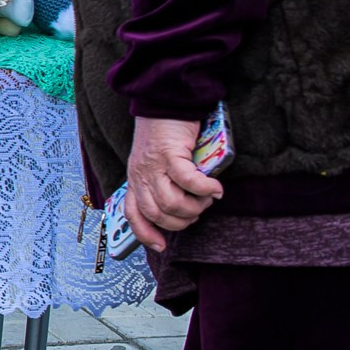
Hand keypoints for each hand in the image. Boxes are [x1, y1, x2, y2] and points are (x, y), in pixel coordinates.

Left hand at [124, 114, 221, 249]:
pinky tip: (216, 188)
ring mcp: (153, 166)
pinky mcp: (170, 154)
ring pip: (172, 203)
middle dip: (183, 220)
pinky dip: (205, 189)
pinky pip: (188, 181)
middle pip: (158, 214)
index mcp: (136, 179)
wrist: (165, 103)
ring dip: (196, 206)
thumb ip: (162, 183)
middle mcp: (141, 175)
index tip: (162, 246)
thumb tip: (181, 209)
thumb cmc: (165, 134)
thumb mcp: (155, 163)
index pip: (133, 215)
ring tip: (208, 197)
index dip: (146, 234)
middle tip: (198, 209)